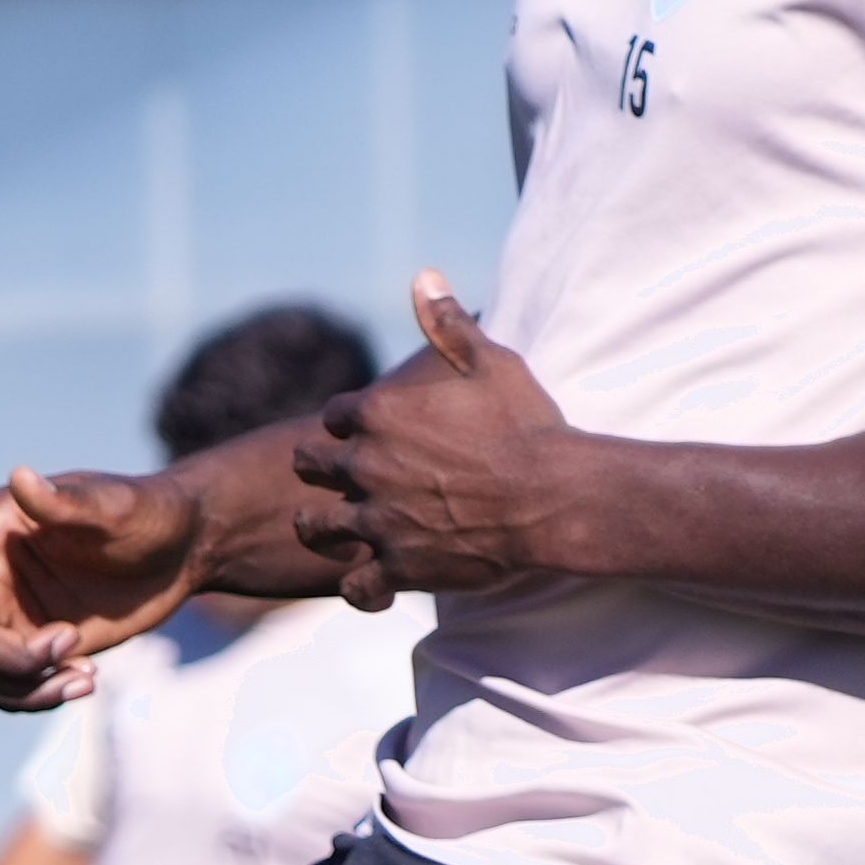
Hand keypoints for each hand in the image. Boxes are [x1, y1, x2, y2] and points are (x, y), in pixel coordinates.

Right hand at [0, 463, 205, 710]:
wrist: (183, 548)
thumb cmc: (148, 511)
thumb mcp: (113, 505)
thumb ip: (64, 500)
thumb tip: (19, 477)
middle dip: (6, 658)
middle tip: (67, 648)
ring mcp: (11, 617)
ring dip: (23, 690)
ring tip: (83, 679)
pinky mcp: (35, 648)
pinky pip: (13, 689)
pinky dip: (41, 697)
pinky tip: (88, 681)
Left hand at [287, 275, 573, 604]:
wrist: (555, 497)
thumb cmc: (527, 425)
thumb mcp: (490, 362)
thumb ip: (448, 324)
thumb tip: (423, 276)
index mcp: (379, 412)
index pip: (334, 414)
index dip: (348, 423)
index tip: (365, 431)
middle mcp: (366, 466)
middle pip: (309, 464)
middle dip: (322, 468)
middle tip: (343, 477)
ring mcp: (377, 520)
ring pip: (315, 526)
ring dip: (323, 527)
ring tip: (338, 530)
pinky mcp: (398, 567)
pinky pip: (355, 587)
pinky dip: (361, 587)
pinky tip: (375, 582)